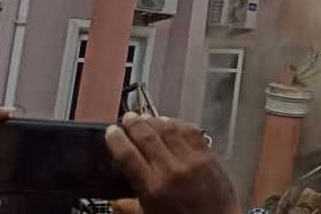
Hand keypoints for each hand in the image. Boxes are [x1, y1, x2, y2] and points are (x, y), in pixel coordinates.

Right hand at [106, 113, 236, 213]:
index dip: (117, 139)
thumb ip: (130, 207)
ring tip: (145, 117)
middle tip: (127, 118)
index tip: (111, 131)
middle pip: (147, 136)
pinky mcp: (208, 156)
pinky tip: (171, 122)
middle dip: (134, 124)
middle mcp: (171, 170)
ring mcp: (192, 160)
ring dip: (154, 120)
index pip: (128, 155)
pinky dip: (178, 123)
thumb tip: (115, 202)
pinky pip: (191, 131)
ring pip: (169, 129)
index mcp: (153, 187)